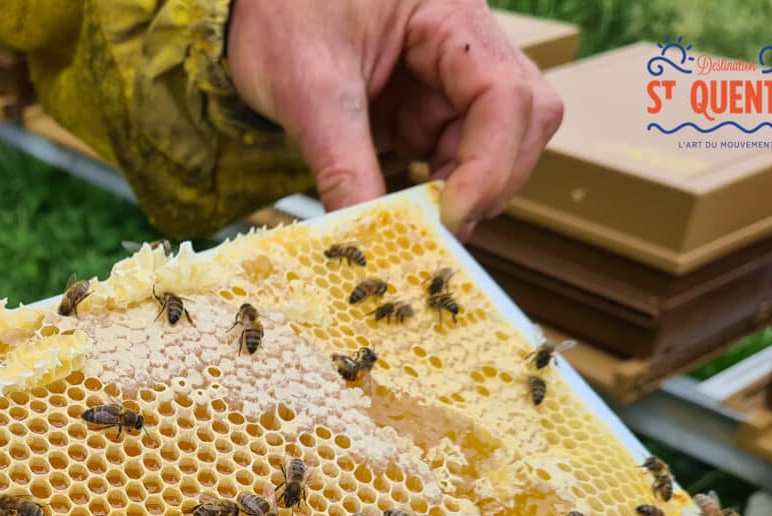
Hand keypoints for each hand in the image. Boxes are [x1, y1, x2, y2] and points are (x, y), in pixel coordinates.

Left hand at [227, 0, 563, 235]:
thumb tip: (366, 237)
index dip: (490, 165)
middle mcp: (465, 50)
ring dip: (456, 196)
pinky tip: (398, 216)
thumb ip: (341, 163)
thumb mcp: (307, 87)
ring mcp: (448, 83)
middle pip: (520, 125)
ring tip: (406, 229)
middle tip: (435, 234)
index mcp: (451, 18)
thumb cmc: (281, 11)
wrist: (251, 6)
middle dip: (486, 184)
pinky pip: (448, 162)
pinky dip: (429, 196)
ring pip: (489, 151)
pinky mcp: (423, 112)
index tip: (449, 217)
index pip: (506, 96)